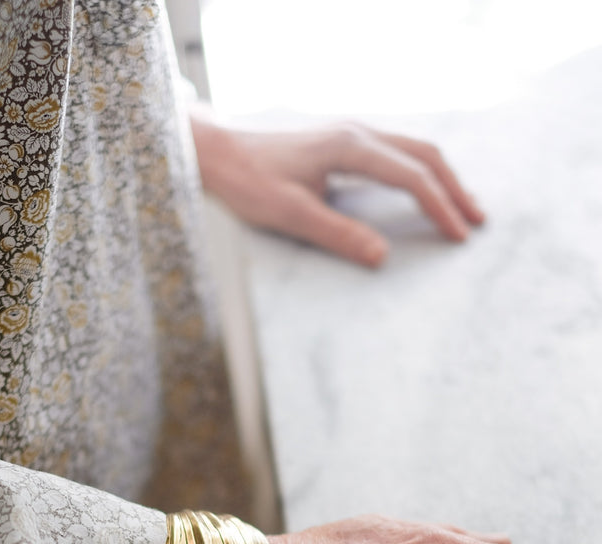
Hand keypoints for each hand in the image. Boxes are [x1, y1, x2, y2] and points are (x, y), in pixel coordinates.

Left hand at [190, 107, 484, 266]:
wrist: (218, 153)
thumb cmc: (248, 182)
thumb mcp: (290, 215)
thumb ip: (337, 235)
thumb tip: (382, 257)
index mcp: (350, 147)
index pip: (411, 176)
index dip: (440, 207)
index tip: (459, 236)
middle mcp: (357, 133)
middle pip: (424, 155)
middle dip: (455, 189)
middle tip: (477, 222)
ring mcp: (351, 134)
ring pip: (413, 150)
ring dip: (441, 179)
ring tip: (462, 208)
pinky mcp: (343, 143)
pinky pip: (396, 153)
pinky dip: (420, 173)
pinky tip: (424, 192)